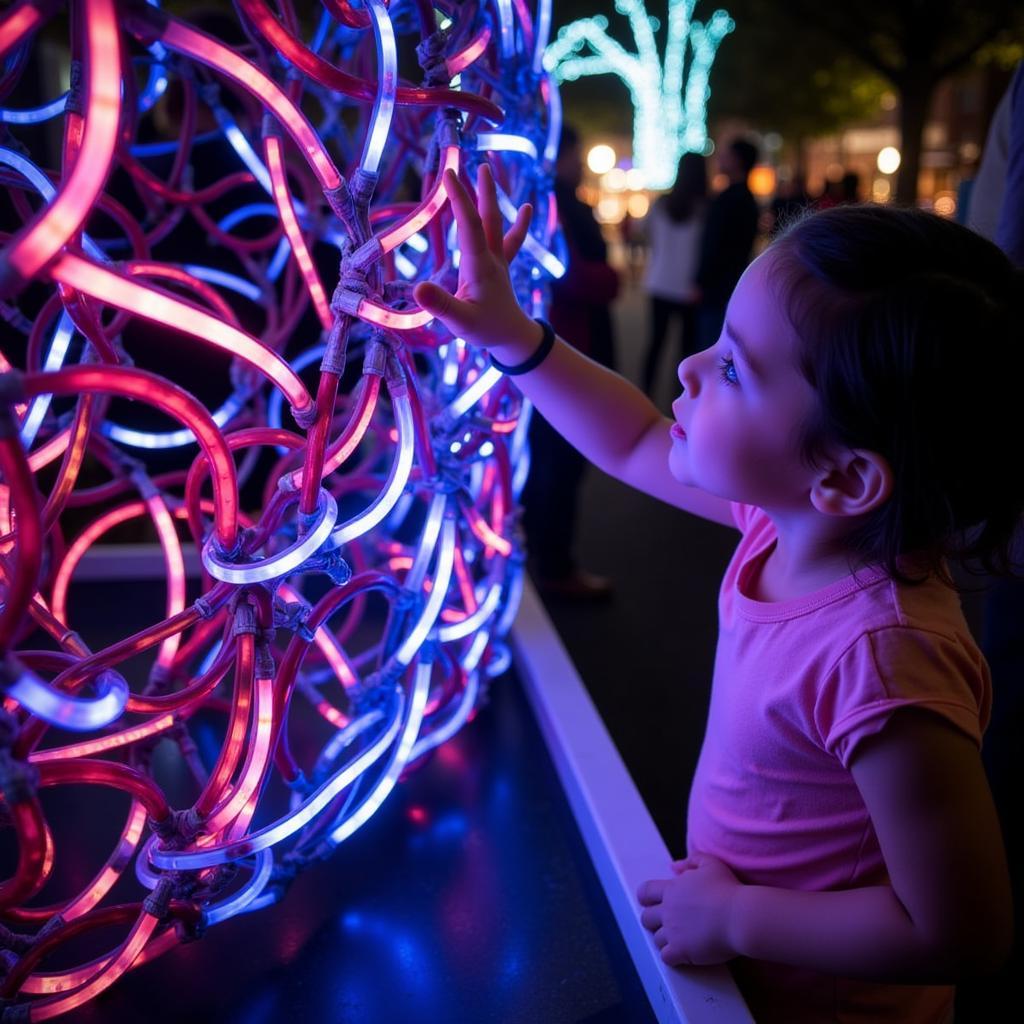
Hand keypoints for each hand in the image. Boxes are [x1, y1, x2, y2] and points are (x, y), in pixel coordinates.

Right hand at [413, 164, 539, 360]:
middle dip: (481, 191)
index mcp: (480, 267)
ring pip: (496, 223)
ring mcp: (498, 261)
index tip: (449, 175)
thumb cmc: (485, 330)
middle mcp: (492, 259)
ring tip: (490, 171)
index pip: (470, 227)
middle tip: (479, 164)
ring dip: (492, 197)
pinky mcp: (501, 267)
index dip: (460, 200)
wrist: (513, 338)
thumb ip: (440, 305)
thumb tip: (417, 289)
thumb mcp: (459, 322)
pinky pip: (510, 240)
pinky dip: (518, 223)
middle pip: (488, 218)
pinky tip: (526, 208)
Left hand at [636, 853, 740, 965]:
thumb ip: (691, 861)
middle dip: (653, 921)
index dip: (646, 898)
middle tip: (666, 924)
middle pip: (646, 918)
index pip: (645, 892)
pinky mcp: (681, 950)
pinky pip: (666, 957)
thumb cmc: (727, 889)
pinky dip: (672, 957)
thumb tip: (673, 866)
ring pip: (656, 939)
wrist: (739, 916)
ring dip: (665, 940)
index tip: (650, 903)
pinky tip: (683, 954)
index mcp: (672, 889)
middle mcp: (668, 910)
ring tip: (680, 940)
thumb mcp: (711, 864)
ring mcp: (672, 931)